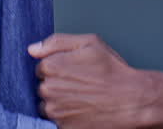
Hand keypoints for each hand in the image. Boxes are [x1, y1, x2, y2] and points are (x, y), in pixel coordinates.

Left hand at [28, 33, 154, 128]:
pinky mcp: (61, 127)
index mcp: (51, 66)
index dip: (58, 67)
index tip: (73, 70)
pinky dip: (65, 116)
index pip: (41, 67)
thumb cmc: (112, 71)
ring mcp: (53, 111)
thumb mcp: (89, 43)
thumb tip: (33, 49)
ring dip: (58, 102)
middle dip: (57, 84)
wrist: (130, 100)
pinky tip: (80, 110)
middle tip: (79, 84)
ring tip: (80, 98)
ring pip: (47, 105)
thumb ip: (57, 42)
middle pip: (42, 86)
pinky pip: (55, 120)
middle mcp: (47, 89)